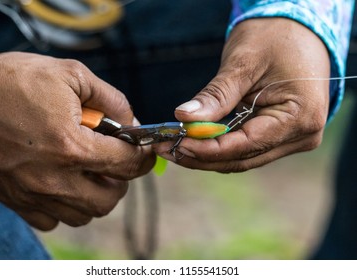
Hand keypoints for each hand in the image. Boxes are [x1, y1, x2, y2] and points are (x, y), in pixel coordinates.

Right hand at [0, 52, 154, 229]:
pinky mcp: (15, 200)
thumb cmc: (10, 82)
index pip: (126, 163)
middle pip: (109, 199)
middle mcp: (53, 178)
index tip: (144, 150)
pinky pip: (52, 220)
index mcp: (71, 146)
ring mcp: (32, 194)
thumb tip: (132, 120)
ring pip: (84, 214)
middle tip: (114, 159)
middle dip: (121, 179)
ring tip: (88, 170)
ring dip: (95, 194)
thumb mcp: (69, 75)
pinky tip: (62, 181)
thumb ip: (110, 98)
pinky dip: (65, 206)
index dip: (143, 156)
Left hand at [154, 18, 329, 171]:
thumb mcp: (243, 63)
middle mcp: (301, 135)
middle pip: (242, 158)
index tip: (175, 144)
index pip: (246, 145)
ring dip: (207, 155)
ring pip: (242, 158)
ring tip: (174, 146)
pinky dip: (219, 146)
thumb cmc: (275, 38)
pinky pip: (246, 148)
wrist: (297, 29)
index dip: (207, 149)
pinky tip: (195, 141)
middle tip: (166, 149)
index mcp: (300, 117)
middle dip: (202, 156)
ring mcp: (293, 138)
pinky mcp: (280, 136)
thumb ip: (216, 96)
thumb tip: (184, 118)